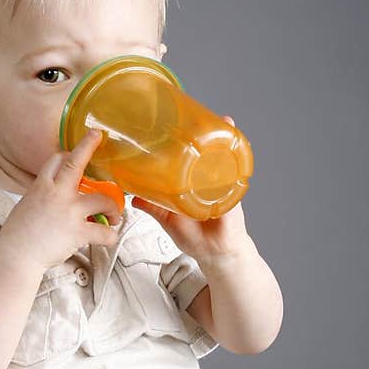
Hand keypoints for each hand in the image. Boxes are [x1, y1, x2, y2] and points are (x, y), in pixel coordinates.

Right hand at [1, 129, 122, 271]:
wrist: (15, 254)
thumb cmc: (17, 236)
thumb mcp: (25, 207)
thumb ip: (40, 198)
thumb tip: (49, 201)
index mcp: (40, 187)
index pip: (55, 161)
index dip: (67, 155)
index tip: (73, 154)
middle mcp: (56, 193)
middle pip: (75, 163)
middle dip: (87, 146)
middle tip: (97, 136)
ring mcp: (69, 211)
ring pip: (102, 199)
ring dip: (113, 207)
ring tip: (114, 216)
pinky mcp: (77, 231)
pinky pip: (103, 231)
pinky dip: (110, 235)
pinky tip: (110, 236)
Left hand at [130, 116, 252, 264]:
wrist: (215, 254)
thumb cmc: (195, 238)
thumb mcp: (167, 219)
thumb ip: (152, 207)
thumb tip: (133, 198)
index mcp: (193, 184)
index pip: (191, 157)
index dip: (188, 141)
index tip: (179, 124)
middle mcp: (208, 181)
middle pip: (209, 151)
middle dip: (209, 132)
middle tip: (202, 114)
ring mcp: (222, 185)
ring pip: (223, 156)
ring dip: (225, 137)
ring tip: (222, 121)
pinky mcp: (231, 193)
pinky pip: (235, 171)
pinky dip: (235, 157)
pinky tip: (235, 143)